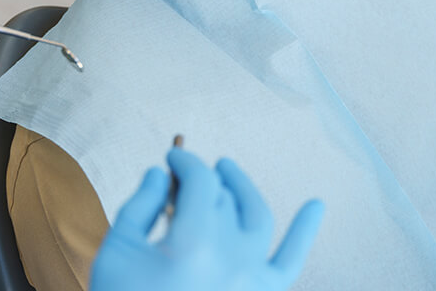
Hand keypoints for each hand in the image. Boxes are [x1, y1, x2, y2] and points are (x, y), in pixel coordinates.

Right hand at [90, 148, 323, 290]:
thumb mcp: (118, 248)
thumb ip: (142, 203)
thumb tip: (163, 172)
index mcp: (193, 243)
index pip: (199, 182)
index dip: (184, 162)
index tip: (170, 157)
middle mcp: (231, 258)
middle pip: (222, 198)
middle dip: (200, 180)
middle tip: (179, 178)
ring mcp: (252, 280)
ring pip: (257, 216)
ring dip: (242, 188)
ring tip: (226, 170)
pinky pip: (290, 261)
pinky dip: (304, 232)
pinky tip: (317, 205)